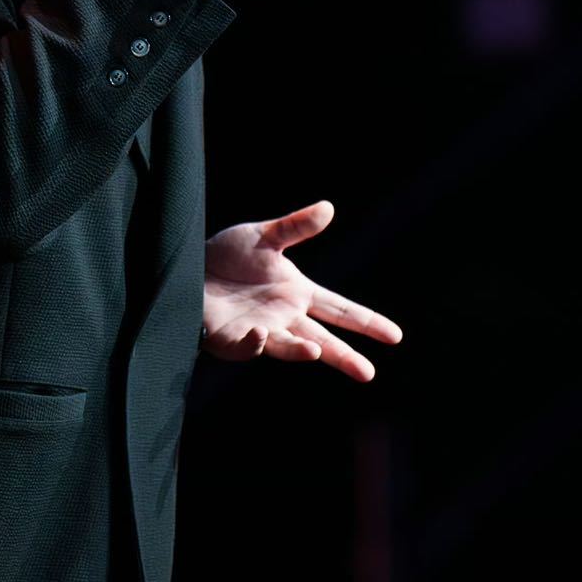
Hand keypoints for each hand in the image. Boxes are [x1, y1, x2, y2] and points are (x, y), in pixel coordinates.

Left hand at [202, 200, 402, 381]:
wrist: (187, 269)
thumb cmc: (227, 256)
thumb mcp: (263, 236)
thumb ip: (295, 226)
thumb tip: (328, 208)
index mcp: (297, 294)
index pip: (340, 309)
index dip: (367, 322)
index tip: (395, 335)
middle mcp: (285, 317)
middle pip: (322, 340)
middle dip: (344, 357)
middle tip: (368, 374)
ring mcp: (261, 332)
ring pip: (288, 346)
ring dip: (301, 350)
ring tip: (315, 352)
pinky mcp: (233, 340)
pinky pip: (248, 345)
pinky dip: (256, 343)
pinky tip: (261, 334)